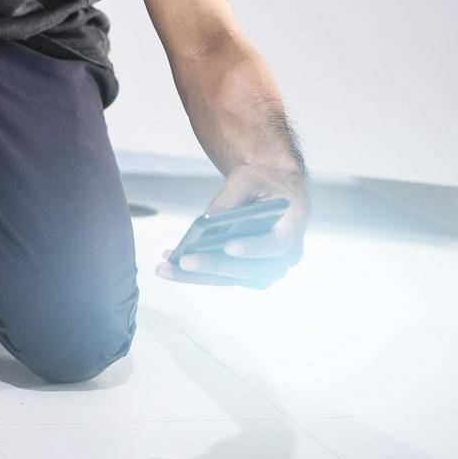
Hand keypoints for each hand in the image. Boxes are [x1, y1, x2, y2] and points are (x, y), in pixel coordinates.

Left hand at [155, 163, 310, 288]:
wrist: (273, 188)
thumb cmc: (261, 180)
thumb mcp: (246, 180)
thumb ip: (228, 202)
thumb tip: (203, 225)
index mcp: (292, 227)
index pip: (275, 244)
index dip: (253, 248)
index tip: (228, 247)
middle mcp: (285, 255)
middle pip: (248, 268)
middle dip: (212, 266)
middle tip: (182, 261)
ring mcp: (269, 268)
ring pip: (232, 278)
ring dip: (197, 276)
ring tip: (165, 268)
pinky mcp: (250, 273)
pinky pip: (224, 276)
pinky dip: (198, 273)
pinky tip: (171, 266)